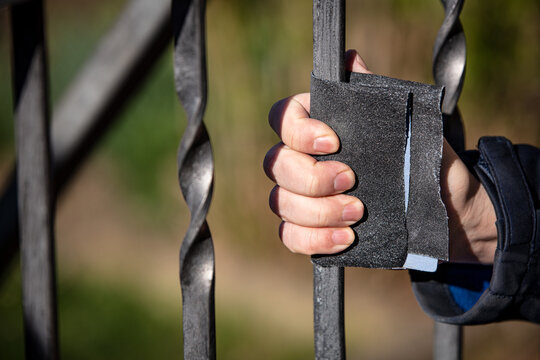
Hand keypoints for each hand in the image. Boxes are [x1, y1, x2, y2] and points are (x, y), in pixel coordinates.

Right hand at [263, 50, 497, 263]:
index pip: (283, 117)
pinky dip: (313, 240)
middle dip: (311, 177)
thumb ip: (375, 96)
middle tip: (352, 182)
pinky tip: (345, 238)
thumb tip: (350, 59)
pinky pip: (290, 236)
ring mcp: (303, 196)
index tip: (334, 142)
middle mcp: (303, 159)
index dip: (298, 131)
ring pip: (280, 202)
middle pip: (275, 164)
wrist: (446, 209)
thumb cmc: (425, 160)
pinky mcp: (311, 229)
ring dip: (317, 212)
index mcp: (319, 126)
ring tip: (357, 214)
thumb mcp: (410, 124)